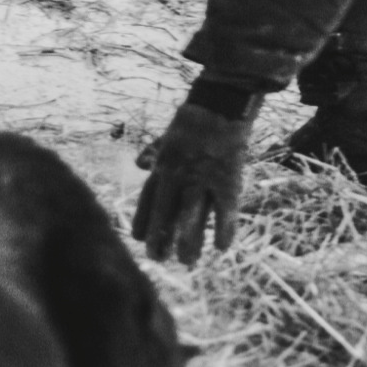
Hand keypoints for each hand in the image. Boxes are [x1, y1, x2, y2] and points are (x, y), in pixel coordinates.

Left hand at [131, 102, 254, 263]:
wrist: (220, 105)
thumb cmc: (194, 121)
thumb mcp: (167, 136)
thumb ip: (154, 152)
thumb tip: (139, 164)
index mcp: (163, 167)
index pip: (148, 200)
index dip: (143, 221)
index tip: (138, 239)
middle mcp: (179, 176)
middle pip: (166, 213)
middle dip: (160, 238)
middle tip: (158, 259)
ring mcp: (203, 179)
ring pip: (192, 217)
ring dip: (189, 241)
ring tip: (187, 262)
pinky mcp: (227, 180)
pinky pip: (225, 211)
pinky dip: (224, 229)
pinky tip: (222, 248)